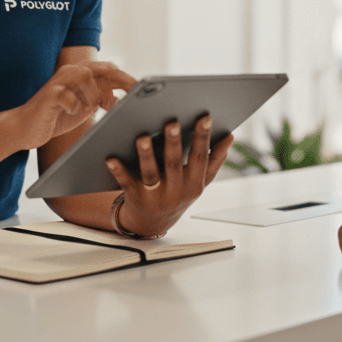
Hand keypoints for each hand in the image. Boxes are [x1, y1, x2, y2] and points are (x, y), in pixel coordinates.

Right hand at [16, 62, 135, 149]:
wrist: (26, 128)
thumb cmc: (58, 116)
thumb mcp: (85, 106)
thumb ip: (102, 98)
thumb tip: (125, 97)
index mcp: (82, 75)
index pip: (110, 71)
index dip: (127, 78)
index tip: (142, 91)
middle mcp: (71, 73)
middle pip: (101, 69)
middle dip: (119, 81)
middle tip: (129, 97)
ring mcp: (58, 83)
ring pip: (84, 76)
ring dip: (96, 93)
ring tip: (98, 108)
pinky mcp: (47, 97)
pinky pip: (64, 95)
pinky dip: (73, 103)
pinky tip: (75, 111)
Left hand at [104, 115, 232, 237]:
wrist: (151, 224)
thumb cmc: (177, 195)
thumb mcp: (199, 182)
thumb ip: (214, 160)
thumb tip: (230, 136)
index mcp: (194, 184)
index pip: (201, 158)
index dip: (204, 138)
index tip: (205, 117)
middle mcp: (176, 192)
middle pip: (174, 164)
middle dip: (174, 143)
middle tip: (172, 122)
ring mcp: (155, 197)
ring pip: (151, 174)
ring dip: (146, 155)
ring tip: (142, 137)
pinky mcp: (135, 198)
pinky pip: (126, 183)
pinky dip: (118, 171)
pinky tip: (111, 158)